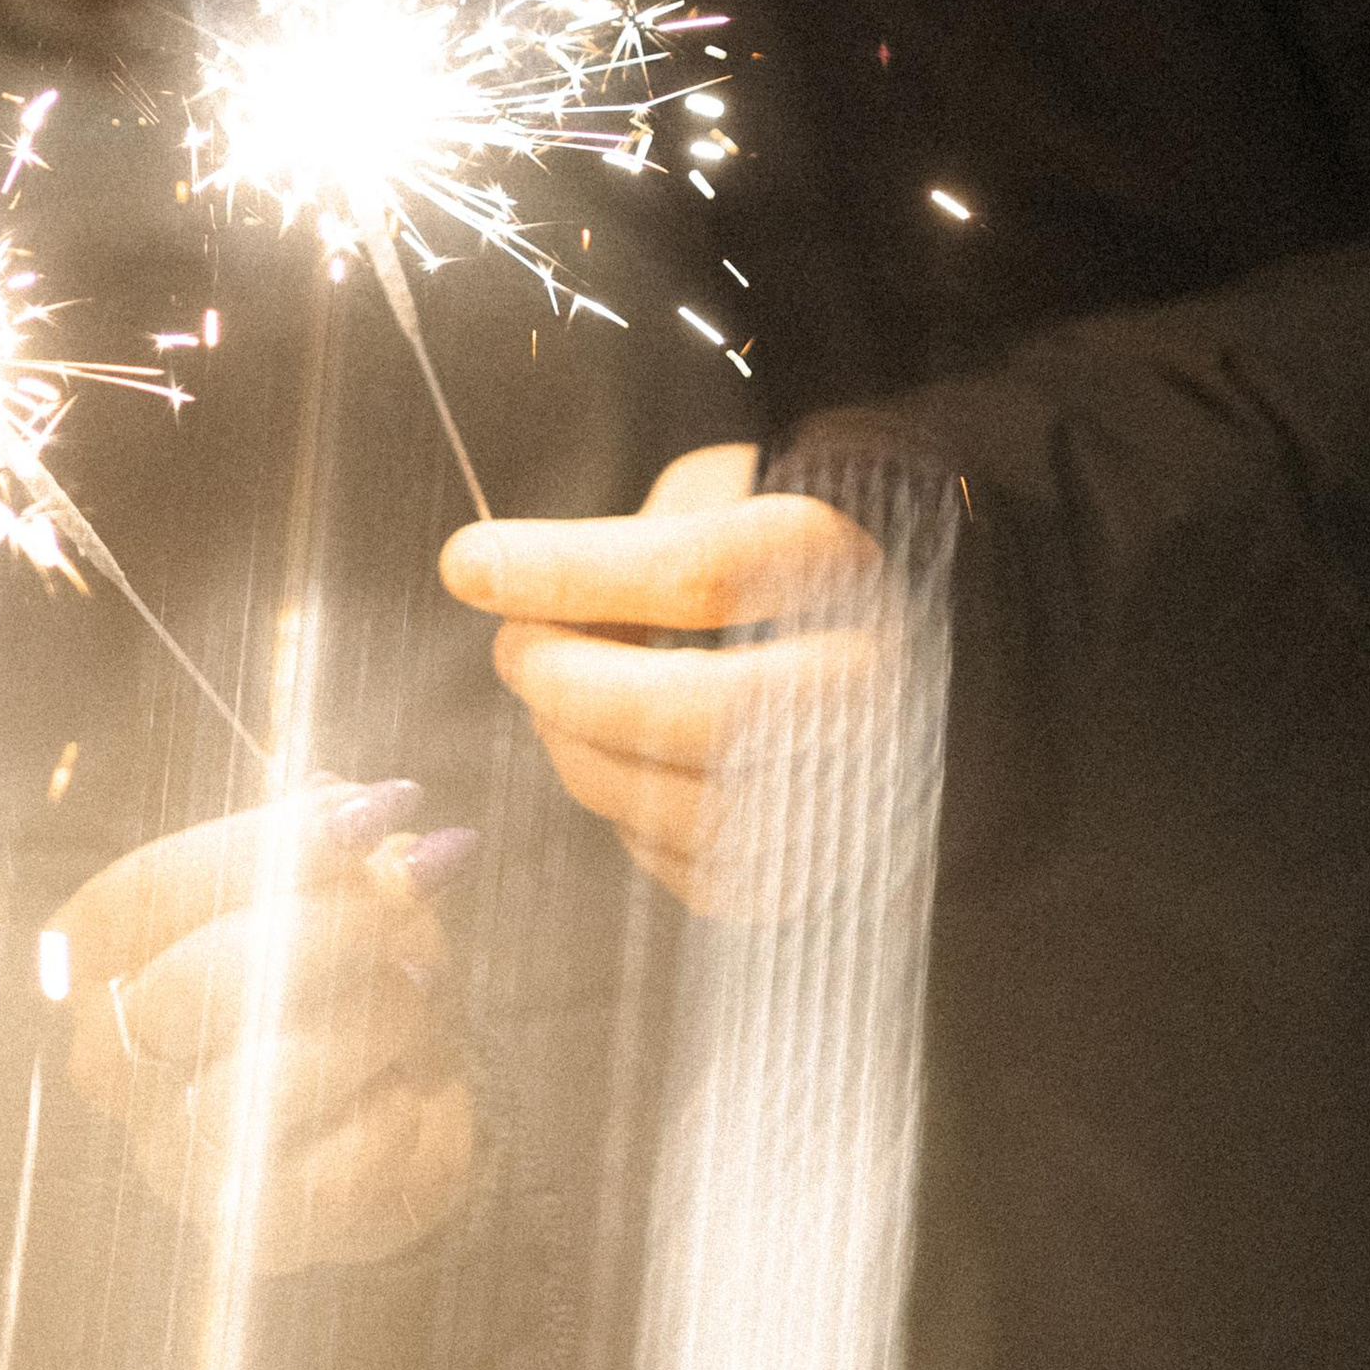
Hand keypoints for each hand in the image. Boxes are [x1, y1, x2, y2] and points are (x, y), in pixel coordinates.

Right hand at [46, 783, 479, 1273]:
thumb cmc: (341, 970)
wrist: (390, 1097)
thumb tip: (377, 810)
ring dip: (371, 1018)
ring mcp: (173, 1152)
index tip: (369, 813)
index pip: (146, 891)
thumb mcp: (341, 882)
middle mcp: (115, 1058)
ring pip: (262, 1081)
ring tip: (416, 991)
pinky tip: (405, 1084)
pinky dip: (396, 1107)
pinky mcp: (253, 1227)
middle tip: (412, 898)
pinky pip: (335, 1161)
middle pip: (191, 986)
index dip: (260, 848)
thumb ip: (346, 843)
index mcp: (103, 954)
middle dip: (327, 930)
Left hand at [439, 444, 892, 918]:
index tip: (469, 566)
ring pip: (687, 805)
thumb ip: (614, 538)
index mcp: (846, 566)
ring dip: (581, 751)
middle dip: (572, 683)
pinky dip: (623, 810)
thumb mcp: (715, 499)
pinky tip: (617, 753)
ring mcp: (858, 790)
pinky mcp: (819, 870)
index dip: (569, 572)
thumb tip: (483, 574)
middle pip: (703, 710)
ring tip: (559, 694)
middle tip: (515, 647)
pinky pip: (687, 866)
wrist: (900, 641)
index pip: (702, 574)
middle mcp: (875, 684)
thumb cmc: (777, 558)